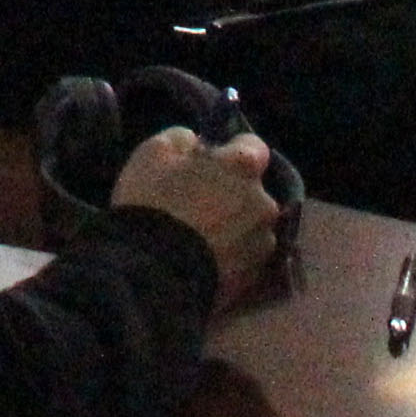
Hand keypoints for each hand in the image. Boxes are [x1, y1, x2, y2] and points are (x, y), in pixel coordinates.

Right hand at [110, 125, 286, 308]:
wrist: (152, 275)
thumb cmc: (153, 204)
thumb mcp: (154, 153)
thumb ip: (183, 139)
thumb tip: (197, 144)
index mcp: (242, 167)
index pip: (253, 146)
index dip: (231, 150)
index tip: (210, 160)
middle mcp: (263, 202)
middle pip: (253, 190)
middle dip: (233, 191)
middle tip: (200, 202)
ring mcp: (262, 243)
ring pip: (252, 225)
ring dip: (234, 225)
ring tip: (201, 237)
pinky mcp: (254, 277)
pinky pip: (246, 256)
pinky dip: (231, 254)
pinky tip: (205, 258)